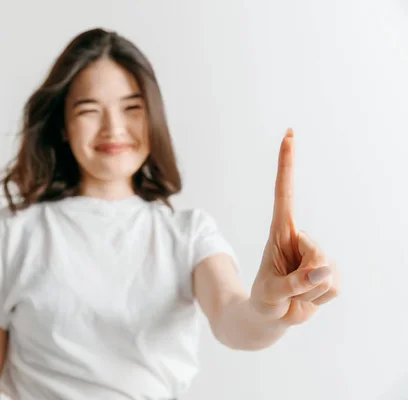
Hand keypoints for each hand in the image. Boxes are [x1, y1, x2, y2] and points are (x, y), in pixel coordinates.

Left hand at [250, 128, 339, 325]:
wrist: (270, 318)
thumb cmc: (263, 300)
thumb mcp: (271, 294)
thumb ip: (294, 284)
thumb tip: (322, 272)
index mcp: (279, 233)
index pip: (284, 194)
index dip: (287, 165)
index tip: (289, 135)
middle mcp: (300, 239)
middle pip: (316, 251)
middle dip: (301, 277)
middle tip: (286, 288)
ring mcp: (317, 256)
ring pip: (325, 271)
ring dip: (306, 292)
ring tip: (293, 294)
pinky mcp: (330, 274)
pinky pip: (333, 286)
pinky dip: (318, 299)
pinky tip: (306, 298)